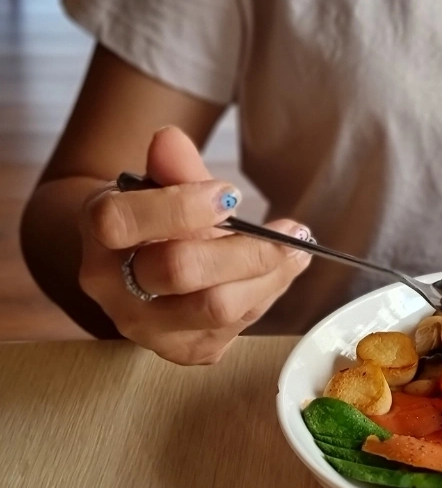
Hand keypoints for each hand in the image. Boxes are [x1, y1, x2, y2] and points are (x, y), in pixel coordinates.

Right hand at [77, 126, 311, 364]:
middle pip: (179, 270)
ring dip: (270, 274)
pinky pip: (237, 326)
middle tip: (290, 231)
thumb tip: (170, 138)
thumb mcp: (161, 186)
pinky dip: (268, 292)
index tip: (230, 194)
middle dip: (246, 248)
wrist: (140, 266)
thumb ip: (174, 167)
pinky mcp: (183, 349)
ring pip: (217, 306)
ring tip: (297, 247)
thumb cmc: (155, 217)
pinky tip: (281, 269)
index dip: (178, 206)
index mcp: (100, 235)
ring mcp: (146, 326)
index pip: (120, 221)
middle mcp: (113, 288)